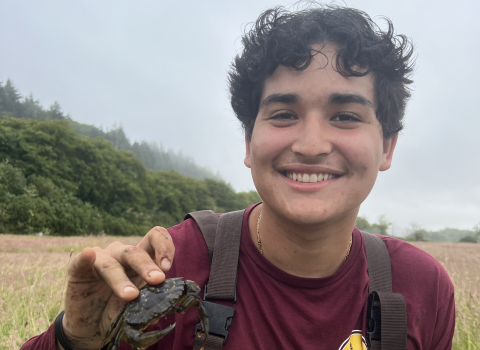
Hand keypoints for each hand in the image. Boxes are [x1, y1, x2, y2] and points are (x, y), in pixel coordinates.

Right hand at [60, 226, 174, 349]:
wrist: (91, 327)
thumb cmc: (120, 310)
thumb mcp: (140, 304)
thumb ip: (153, 297)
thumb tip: (170, 301)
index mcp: (140, 258)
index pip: (154, 239)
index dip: (164, 247)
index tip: (167, 267)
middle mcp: (121, 254)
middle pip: (136, 252)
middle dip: (147, 266)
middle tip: (157, 279)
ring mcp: (99, 259)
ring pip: (112, 263)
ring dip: (122, 279)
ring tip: (131, 296)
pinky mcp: (77, 269)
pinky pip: (81, 261)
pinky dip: (85, 258)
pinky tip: (88, 255)